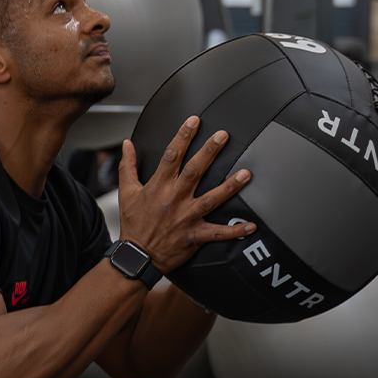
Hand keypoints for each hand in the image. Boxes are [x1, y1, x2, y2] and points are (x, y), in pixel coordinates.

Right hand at [117, 118, 254, 272]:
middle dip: (210, 152)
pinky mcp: (194, 235)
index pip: (171, 155)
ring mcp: (186, 217)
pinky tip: (251, 226)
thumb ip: (128, 166)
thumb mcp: (126, 192)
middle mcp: (174, 199)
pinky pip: (218, 233)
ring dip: (230, 186)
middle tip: (223, 136)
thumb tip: (127, 145)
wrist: (137, 256)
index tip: (194, 121)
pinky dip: (235, 231)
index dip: (183, 136)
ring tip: (246, 173)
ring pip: (212, 199)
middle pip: (195, 171)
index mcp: (158, 187)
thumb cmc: (133, 224)